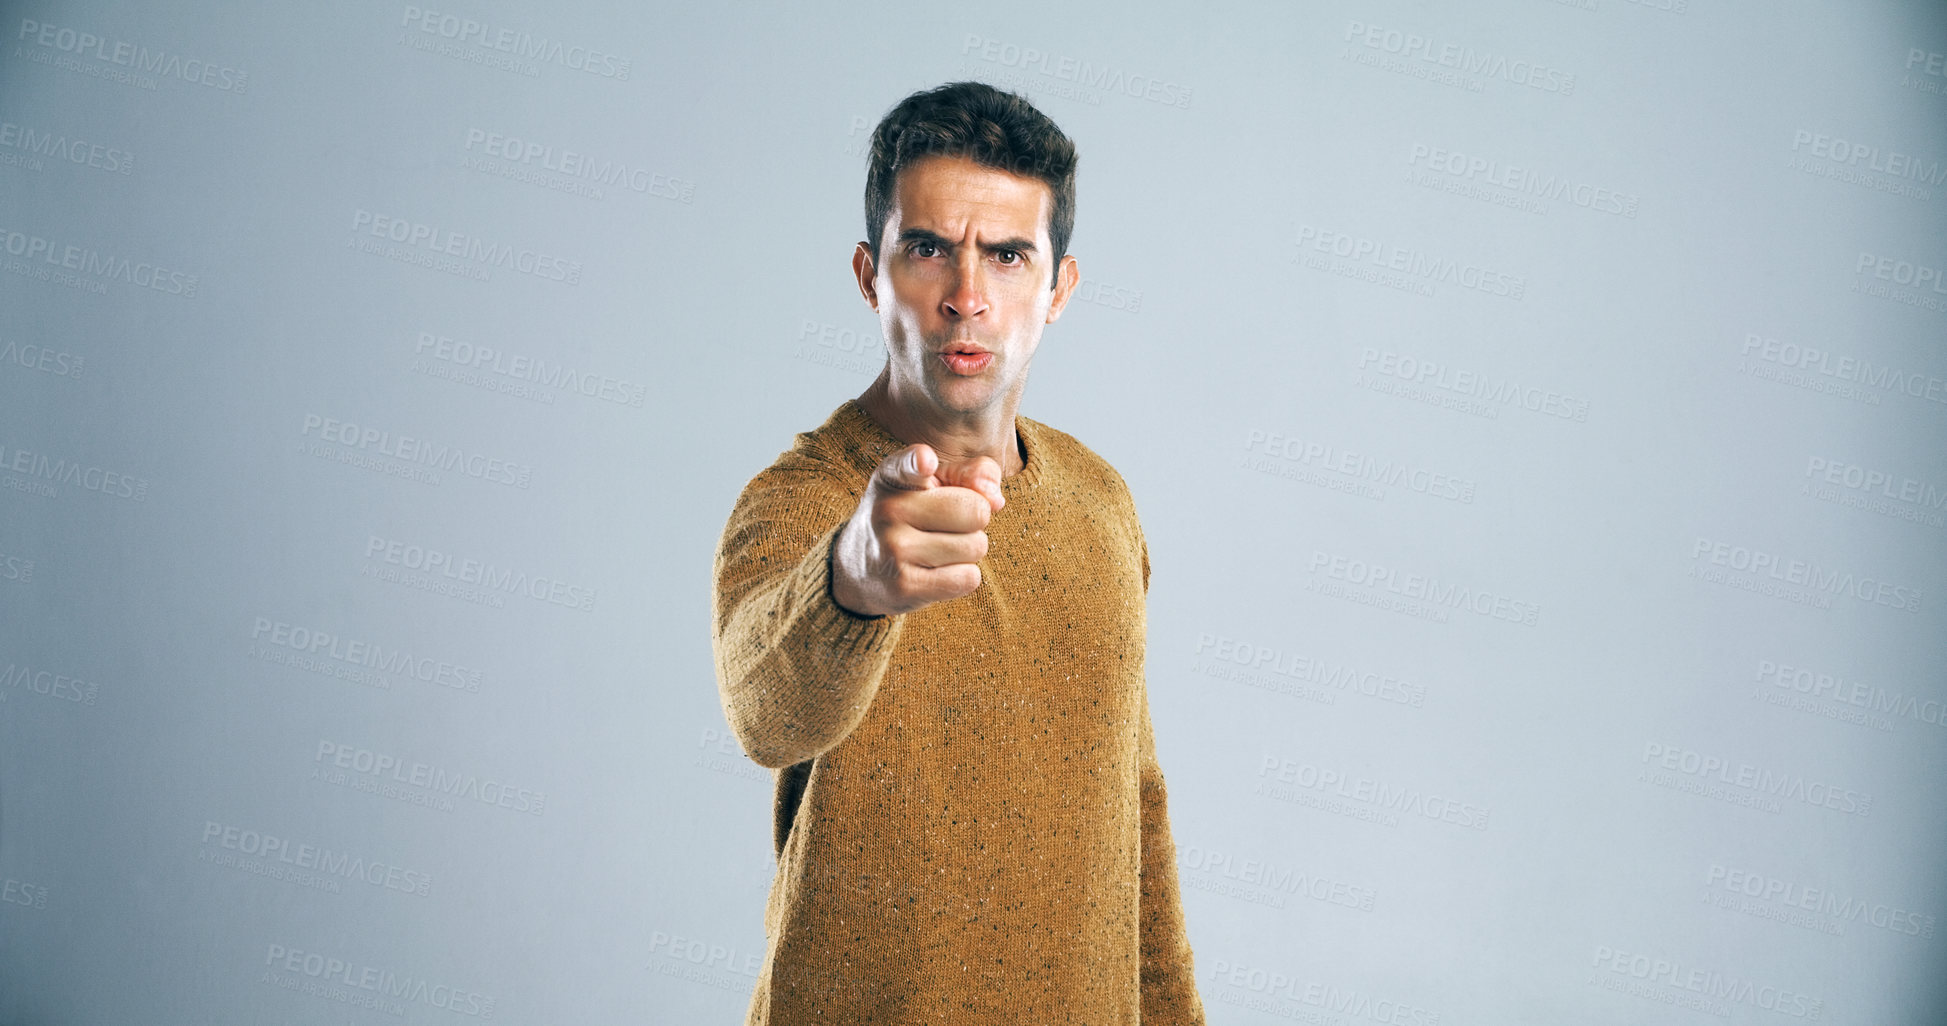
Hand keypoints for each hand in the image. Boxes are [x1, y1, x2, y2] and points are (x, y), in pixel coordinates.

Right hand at [829, 443, 1004, 616]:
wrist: (861, 570)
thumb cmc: (912, 516)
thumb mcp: (932, 485)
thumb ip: (970, 474)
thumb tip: (996, 499)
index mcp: (893, 477)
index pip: (908, 465)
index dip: (920, 461)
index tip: (925, 462)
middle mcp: (888, 510)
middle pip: (975, 511)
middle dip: (974, 520)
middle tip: (945, 525)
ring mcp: (894, 549)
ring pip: (976, 546)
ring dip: (968, 550)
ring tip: (936, 549)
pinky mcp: (904, 586)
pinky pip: (968, 578)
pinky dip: (963, 577)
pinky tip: (935, 572)